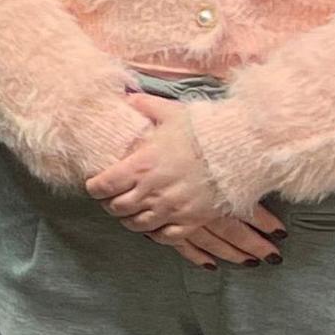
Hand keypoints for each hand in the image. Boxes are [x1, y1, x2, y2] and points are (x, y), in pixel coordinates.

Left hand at [85, 94, 284, 268]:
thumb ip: (144, 105)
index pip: (103, 186)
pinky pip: (164, 237)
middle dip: (109, 204)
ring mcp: (171, 208)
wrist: (240, 152)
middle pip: (116, 208)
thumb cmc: (203, 131)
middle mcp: (152, 191)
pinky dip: (155, 233)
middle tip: (111, 199)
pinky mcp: (191, 220)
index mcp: (141, 166)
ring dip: (130, 219)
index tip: (94, 185)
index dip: (94, 188)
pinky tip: (154, 225)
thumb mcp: (170, 112)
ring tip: (130, 212)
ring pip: (137, 225)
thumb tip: (127, 98)